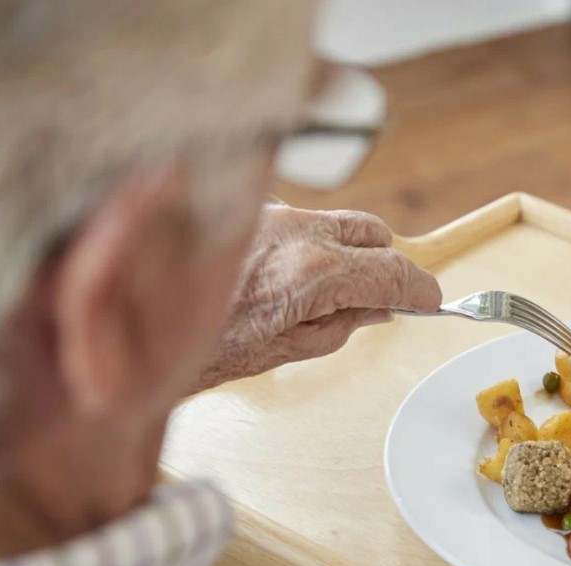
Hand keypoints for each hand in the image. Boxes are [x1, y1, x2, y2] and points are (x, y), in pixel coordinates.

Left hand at [194, 204, 440, 390]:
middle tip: (382, 296)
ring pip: (337, 221)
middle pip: (374, 232)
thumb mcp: (291, 350)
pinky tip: (287, 274)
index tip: (430, 301)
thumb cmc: (207, 348)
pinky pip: (298, 220)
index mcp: (314, 273)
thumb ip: (346, 324)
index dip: (420, 289)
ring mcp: (270, 215)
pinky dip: (308, 243)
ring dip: (347, 250)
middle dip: (386, 262)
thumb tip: (379, 309)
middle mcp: (296, 232)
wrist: (140, 326)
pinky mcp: (247, 211)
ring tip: (330, 289)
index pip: (393, 270)